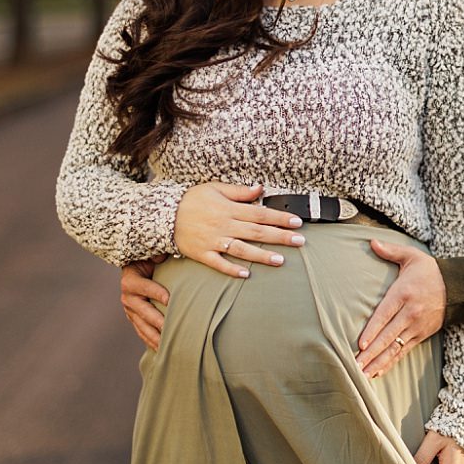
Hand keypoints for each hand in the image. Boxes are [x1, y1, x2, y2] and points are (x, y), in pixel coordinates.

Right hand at [121, 258, 167, 351]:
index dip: (156, 292)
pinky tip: (161, 349)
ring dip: (155, 336)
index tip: (169, 299)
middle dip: (157, 321)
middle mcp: (127, 297)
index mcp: (130, 280)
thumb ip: (156, 255)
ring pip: (142, 325)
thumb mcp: (150, 255)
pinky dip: (151, 341)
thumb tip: (161, 258)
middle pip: (143, 311)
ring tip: (167, 345)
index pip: (144, 287)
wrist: (136, 267)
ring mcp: (130, 310)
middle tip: (170, 328)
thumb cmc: (148, 259)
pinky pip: (142, 332)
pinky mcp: (134, 318)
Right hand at [173, 182, 304, 276]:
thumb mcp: (215, 188)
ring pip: (242, 250)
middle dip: (280, 237)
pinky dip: (232, 270)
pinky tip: (246, 275)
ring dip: (261, 255)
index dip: (280, 218)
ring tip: (280, 261)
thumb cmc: (191, 199)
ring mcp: (214, 241)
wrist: (163, 214)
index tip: (297, 222)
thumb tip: (260, 188)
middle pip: (257, 232)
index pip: (260, 214)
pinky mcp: (202, 254)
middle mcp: (224, 226)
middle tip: (300, 242)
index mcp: (229, 209)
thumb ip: (239, 191)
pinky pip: (219, 264)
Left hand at [356, 241, 446, 375]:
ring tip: (362, 374)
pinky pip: (403, 352)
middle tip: (355, 364)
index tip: (361, 343)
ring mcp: (416, 327)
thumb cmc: (430, 271)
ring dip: (378, 362)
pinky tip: (377, 372)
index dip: (373, 330)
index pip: (385, 314)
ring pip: (395, 348)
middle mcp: (410, 313)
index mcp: (404, 293)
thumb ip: (390, 251)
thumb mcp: (412, 256)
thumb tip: (371, 242)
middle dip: (371, 352)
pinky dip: (390, 363)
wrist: (458, 288)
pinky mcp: (421, 335)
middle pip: (388, 336)